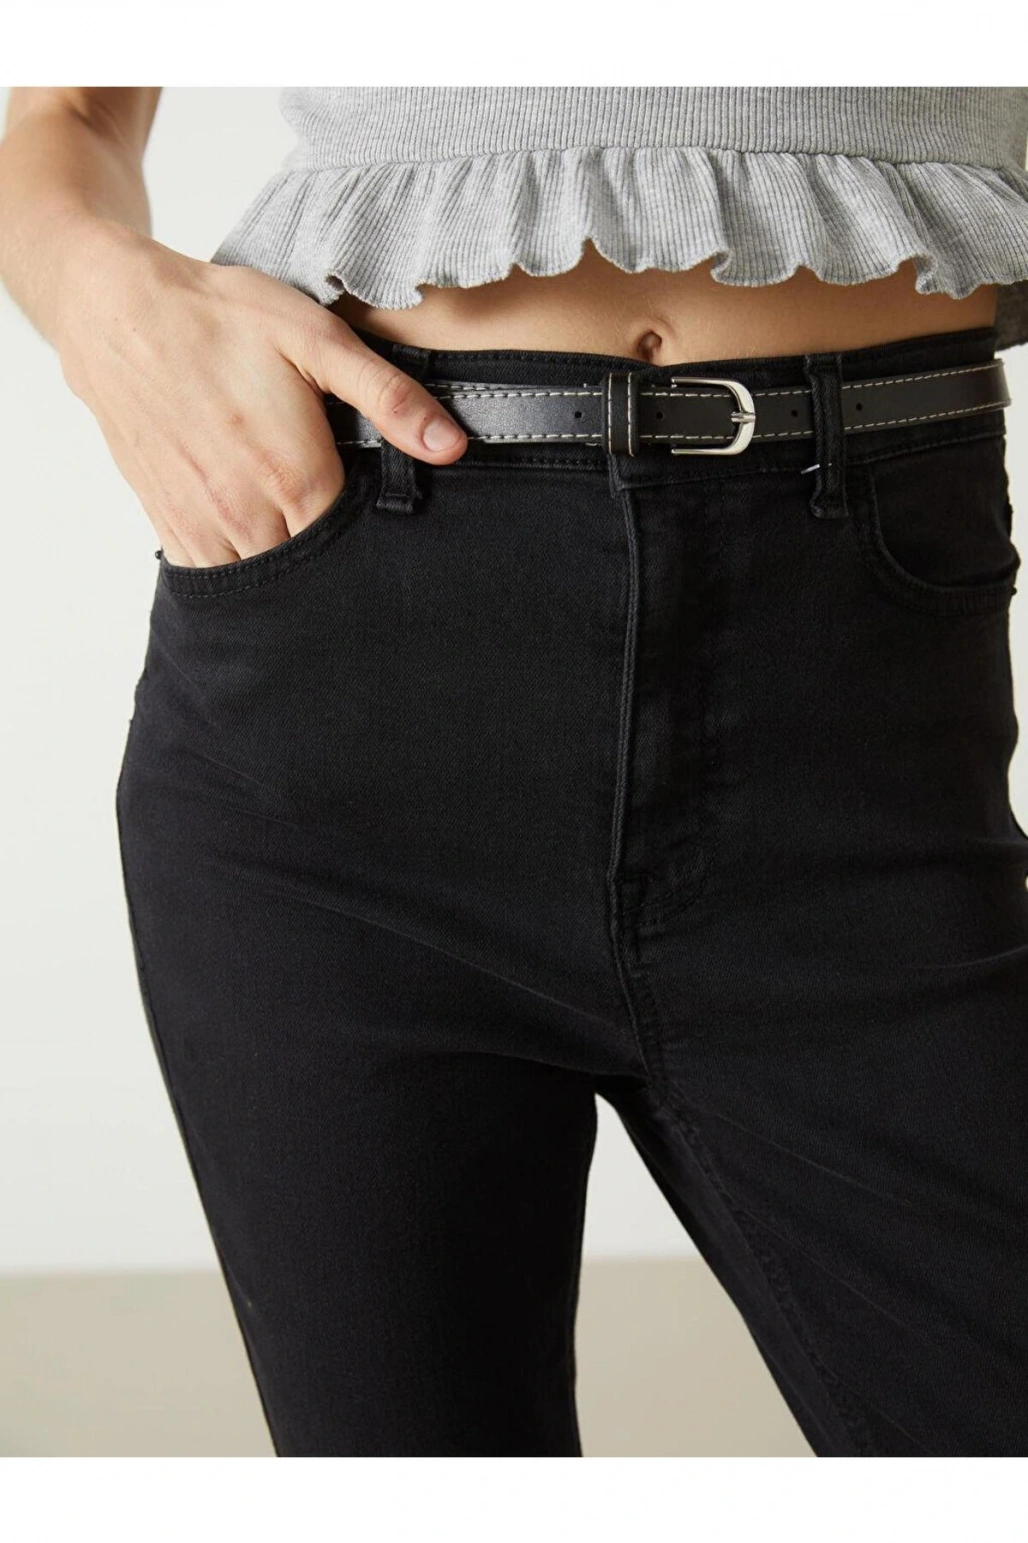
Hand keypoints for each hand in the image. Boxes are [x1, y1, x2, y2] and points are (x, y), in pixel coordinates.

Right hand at [54, 220, 467, 566]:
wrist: (117, 312)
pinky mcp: (168, 523)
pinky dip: (239, 572)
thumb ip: (388, 398)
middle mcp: (247, 515)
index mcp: (295, 479)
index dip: (376, 547)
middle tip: (358, 554)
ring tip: (311, 554)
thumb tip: (453, 447)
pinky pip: (211, 575)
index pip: (355, 550)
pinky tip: (259, 548)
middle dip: (336, 569)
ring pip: (260, 583)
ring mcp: (202, 525)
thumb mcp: (317, 340)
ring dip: (288, 579)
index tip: (391, 536)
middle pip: (311, 574)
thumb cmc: (221, 317)